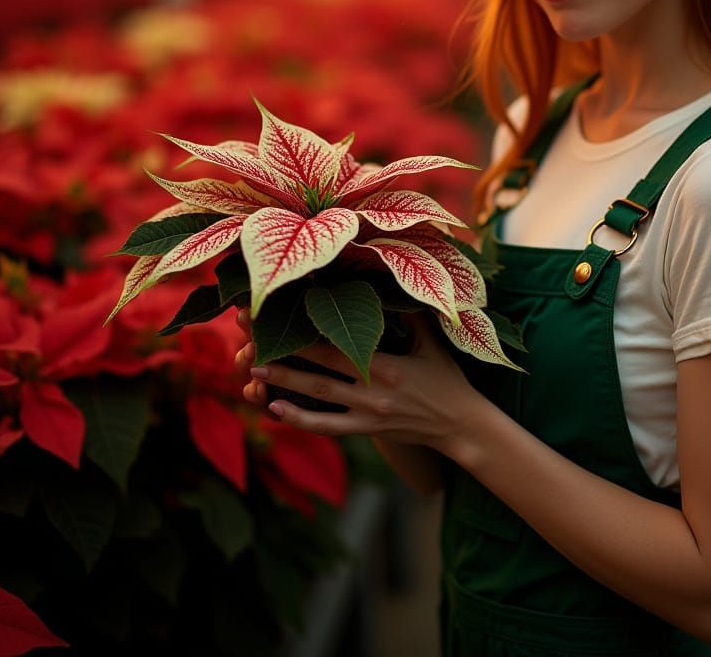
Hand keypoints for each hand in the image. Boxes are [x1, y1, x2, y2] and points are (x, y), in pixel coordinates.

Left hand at [236, 313, 483, 455]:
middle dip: (282, 355)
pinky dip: (300, 420)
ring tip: (254, 372)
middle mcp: (373, 392)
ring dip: (284, 386)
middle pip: (319, 371)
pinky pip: (328, 427)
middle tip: (249, 340)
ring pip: (318, 400)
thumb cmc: (446, 378)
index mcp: (388, 366)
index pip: (337, 346)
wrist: (461, 424)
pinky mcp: (366, 431)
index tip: (279, 316)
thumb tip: (391, 279)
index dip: (305, 332)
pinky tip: (275, 410)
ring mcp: (367, 415)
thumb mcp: (433, 341)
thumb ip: (410, 313)